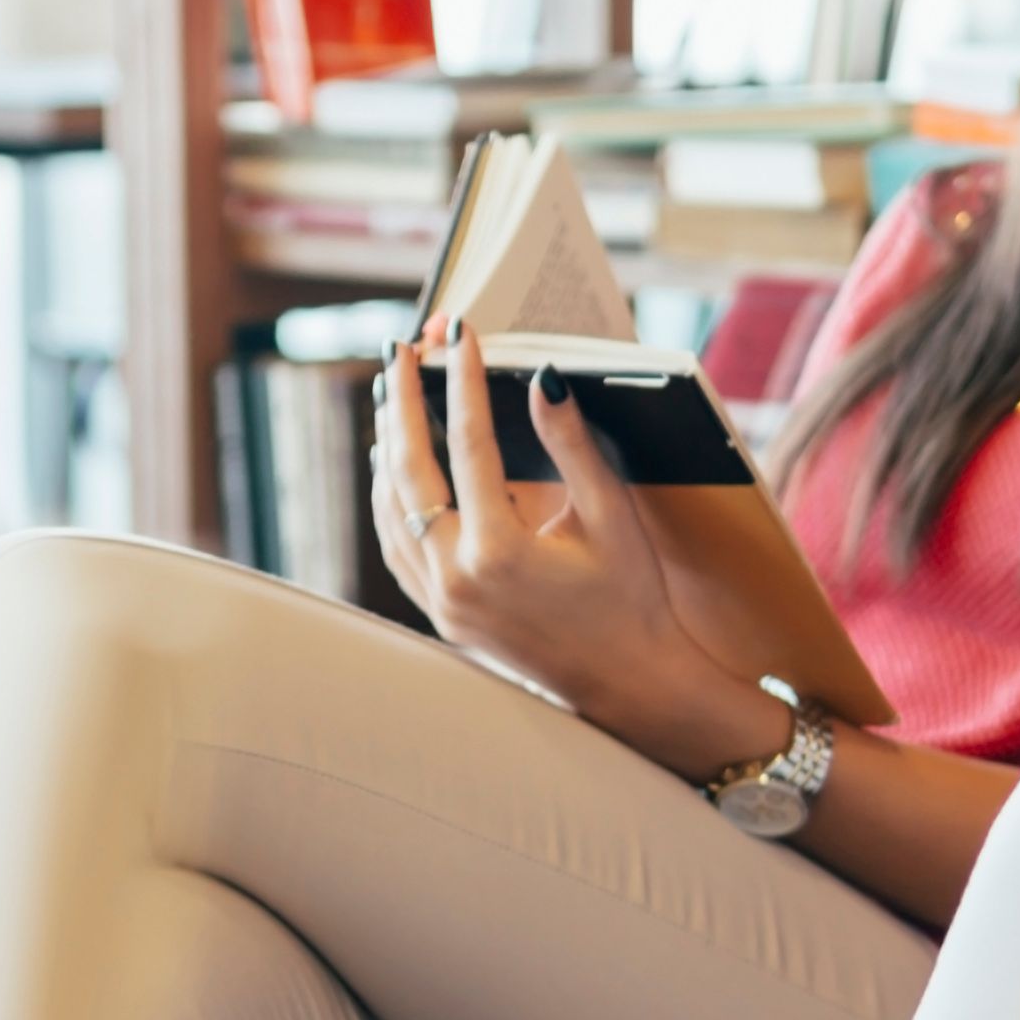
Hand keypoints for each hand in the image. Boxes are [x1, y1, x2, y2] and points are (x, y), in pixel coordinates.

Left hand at [374, 335, 787, 784]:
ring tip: (390, 395)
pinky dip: (389, 499)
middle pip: (408, 469)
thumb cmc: (631, 599)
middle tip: (402, 348)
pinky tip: (393, 466)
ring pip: (389, 509)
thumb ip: (572, 444)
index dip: (462, 380)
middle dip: (400, 401)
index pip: (468, 443)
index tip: (460, 335)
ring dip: (387, 447)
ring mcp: (441, 602)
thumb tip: (541, 378)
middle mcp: (457, 578)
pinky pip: (396, 546)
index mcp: (499, 551)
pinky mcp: (440, 616)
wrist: (628, 683)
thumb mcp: (610, 516)